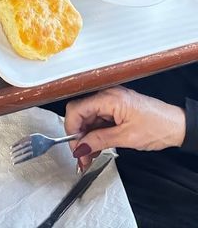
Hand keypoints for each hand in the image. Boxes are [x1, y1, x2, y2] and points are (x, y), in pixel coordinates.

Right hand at [65, 86, 185, 170]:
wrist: (179, 126)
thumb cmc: (159, 127)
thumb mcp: (127, 138)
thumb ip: (100, 141)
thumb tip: (80, 147)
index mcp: (109, 98)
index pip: (76, 109)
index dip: (71, 129)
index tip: (74, 146)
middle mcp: (107, 96)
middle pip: (80, 113)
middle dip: (78, 135)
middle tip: (81, 154)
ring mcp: (111, 101)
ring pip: (87, 118)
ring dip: (86, 137)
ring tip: (89, 155)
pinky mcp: (115, 108)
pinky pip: (97, 120)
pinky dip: (95, 134)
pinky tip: (96, 146)